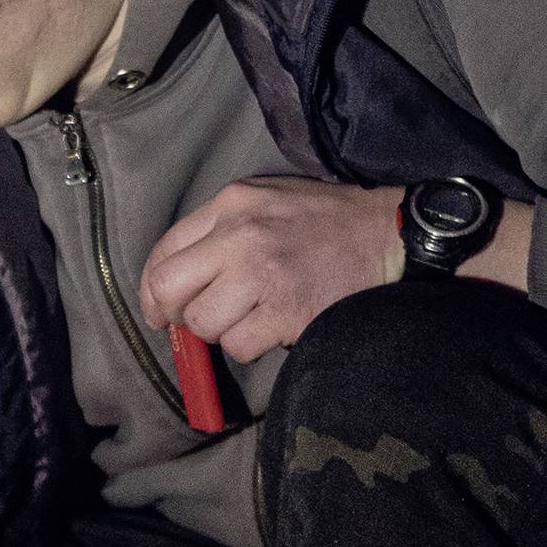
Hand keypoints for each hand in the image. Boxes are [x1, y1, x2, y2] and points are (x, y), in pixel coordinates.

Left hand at [140, 177, 403, 363]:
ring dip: (221, 331)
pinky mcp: (285, 311)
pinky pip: (238, 345)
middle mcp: (240, 235)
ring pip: (203, 324)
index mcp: (231, 203)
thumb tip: (176, 282)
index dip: (153, 289)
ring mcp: (263, 274)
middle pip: (169, 289)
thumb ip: (221, 231)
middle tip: (191, 323)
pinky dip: (251, 344)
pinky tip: (275, 327)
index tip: (159, 308)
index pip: (164, 250)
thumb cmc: (329, 221)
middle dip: (174, 314)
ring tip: (252, 316)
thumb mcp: (269, 201)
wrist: (392, 235)